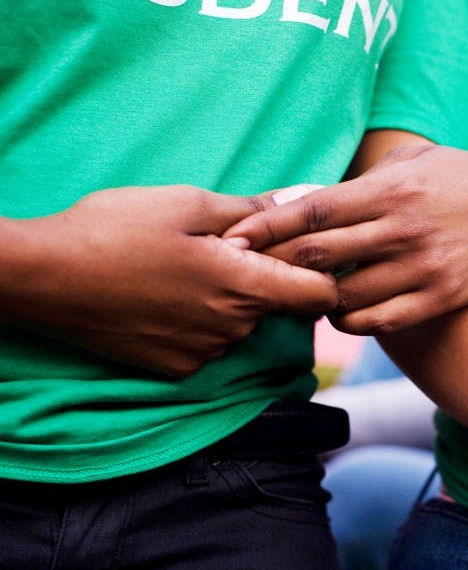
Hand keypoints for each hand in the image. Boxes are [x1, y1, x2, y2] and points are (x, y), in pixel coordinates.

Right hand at [4, 186, 338, 376]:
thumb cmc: (114, 229)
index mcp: (244, 286)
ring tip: (182, 267)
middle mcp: (233, 329)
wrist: (43, 278)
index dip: (322, 270)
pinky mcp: (178, 369)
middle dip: (263, 276)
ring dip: (230, 298)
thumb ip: (253, 209)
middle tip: (221, 245)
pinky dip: (201, 320)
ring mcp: (205, 353)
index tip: (302, 251)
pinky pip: (210, 342)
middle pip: (279, 305)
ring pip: (242, 323)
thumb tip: (302, 200)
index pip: (322, 294)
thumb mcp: (187, 204)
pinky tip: (164, 295)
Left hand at [222, 144, 467, 333]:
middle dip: (278, 267)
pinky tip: (344, 314)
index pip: (314, 209)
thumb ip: (366, 178)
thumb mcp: (419, 159)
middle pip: (320, 255)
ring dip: (316, 299)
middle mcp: (404, 228)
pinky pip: (381, 320)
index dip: (268, 227)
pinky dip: (352, 321)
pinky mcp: (442, 296)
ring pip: (346, 296)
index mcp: (392, 188)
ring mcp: (424, 266)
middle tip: (253, 275)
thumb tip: (309, 196)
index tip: (233, 238)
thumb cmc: (467, 178)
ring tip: (305, 295)